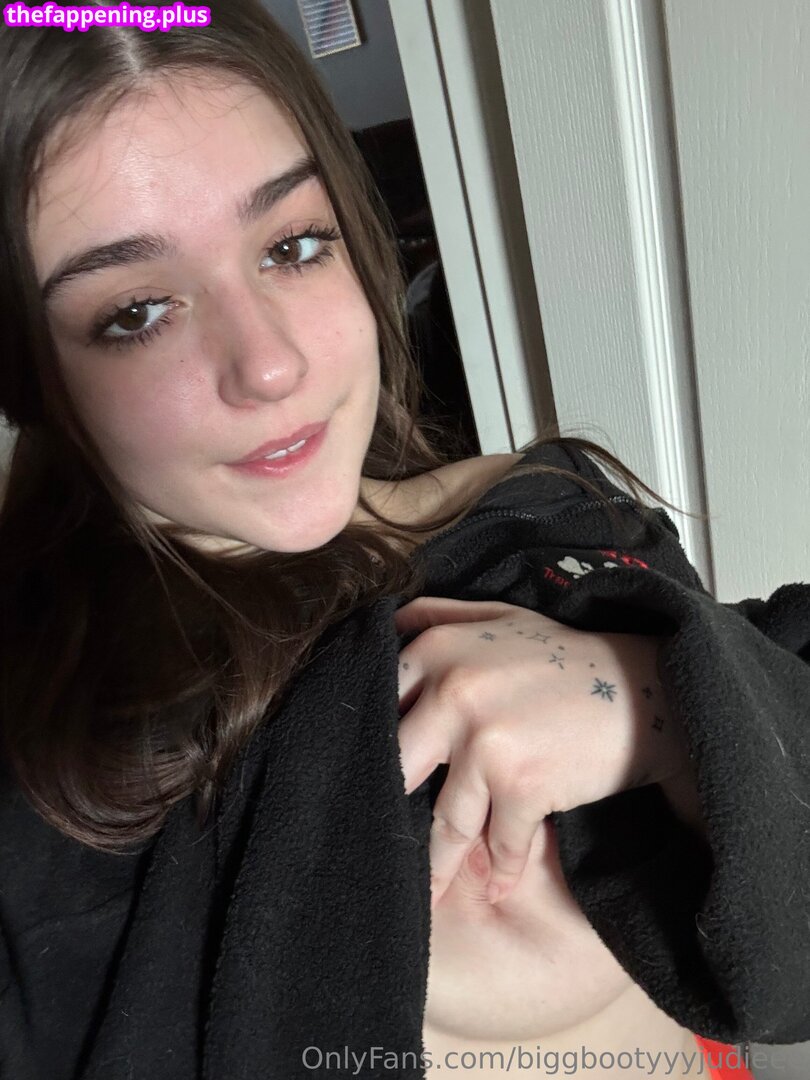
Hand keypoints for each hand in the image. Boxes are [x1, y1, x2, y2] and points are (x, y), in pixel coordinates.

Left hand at [394, 596, 695, 908]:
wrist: (649, 686)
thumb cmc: (567, 655)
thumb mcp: (498, 617)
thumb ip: (438, 616)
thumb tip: (386, 625)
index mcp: (438, 649)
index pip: (381, 707)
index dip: (371, 748)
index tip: (358, 780)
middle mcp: (453, 691)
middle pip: (400, 770)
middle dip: (389, 812)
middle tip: (377, 846)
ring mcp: (485, 740)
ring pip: (447, 820)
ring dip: (441, 864)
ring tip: (431, 890)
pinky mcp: (521, 784)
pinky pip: (500, 842)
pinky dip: (503, 867)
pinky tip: (500, 884)